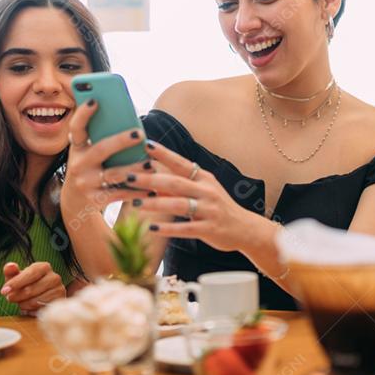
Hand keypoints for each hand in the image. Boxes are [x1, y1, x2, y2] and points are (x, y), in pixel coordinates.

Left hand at [0, 262, 65, 313]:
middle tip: (9, 298)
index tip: (4, 290)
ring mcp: (59, 290)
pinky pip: (41, 310)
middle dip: (17, 295)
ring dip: (24, 304)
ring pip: (35, 301)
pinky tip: (29, 307)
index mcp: (44, 267)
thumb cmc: (27, 284)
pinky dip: (32, 310)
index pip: (30, 273)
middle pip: (31, 289)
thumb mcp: (16, 277)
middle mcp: (54, 277)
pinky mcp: (59, 303)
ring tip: (21, 302)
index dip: (16, 282)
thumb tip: (9, 266)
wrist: (40, 296)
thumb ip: (11, 271)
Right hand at [60, 99, 156, 226]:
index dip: (83, 113)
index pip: (77, 127)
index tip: (96, 100)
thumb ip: (103, 137)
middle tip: (139, 133)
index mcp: (77, 147)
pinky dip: (136, 191)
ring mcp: (85, 183)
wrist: (75, 200)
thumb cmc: (91, 166)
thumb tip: (132, 124)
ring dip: (135, 169)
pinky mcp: (95, 199)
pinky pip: (119, 194)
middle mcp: (78, 164)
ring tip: (151, 164)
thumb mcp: (89, 151)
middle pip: (101, 149)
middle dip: (120, 141)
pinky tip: (151, 188)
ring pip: (114, 174)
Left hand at [128, 140, 253, 252]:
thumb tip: (152, 183)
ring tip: (135, 203)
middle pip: (175, 183)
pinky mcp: (209, 229)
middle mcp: (207, 191)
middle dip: (150, 179)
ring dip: (155, 203)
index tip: (145, 145)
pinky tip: (152, 227)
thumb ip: (179, 187)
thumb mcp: (202, 192)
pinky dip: (168, 228)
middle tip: (128, 177)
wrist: (245, 229)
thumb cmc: (218, 208)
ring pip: (179, 205)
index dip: (163, 154)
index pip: (181, 163)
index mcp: (204, 178)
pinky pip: (185, 228)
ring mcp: (209, 210)